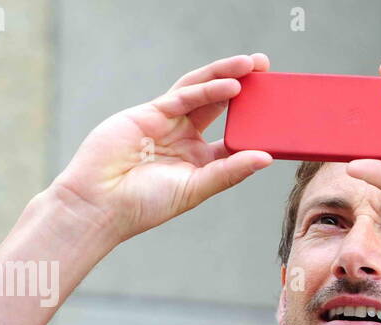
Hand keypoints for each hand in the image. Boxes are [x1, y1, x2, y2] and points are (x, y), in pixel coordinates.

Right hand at [46, 54, 274, 245]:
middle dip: (245, 87)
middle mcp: (186, 138)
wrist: (100, 202)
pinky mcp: (150, 112)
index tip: (280, 111)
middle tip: (269, 70)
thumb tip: (266, 158)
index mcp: (200, 161)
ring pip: (202, 92)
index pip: (234, 136)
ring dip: (226, 76)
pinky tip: (230, 85)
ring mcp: (168, 123)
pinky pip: (182, 96)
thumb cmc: (146, 204)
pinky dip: (206, 89)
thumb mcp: (196, 189)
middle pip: (221, 106)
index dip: (256, 123)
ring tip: (253, 65)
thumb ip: (229, 172)